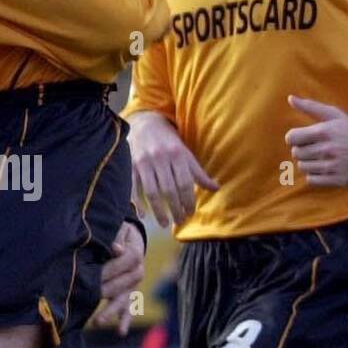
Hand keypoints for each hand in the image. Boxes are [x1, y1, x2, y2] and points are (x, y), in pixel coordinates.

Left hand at [92, 221, 145, 336]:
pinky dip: (125, 320)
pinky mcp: (129, 293)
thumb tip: (116, 248)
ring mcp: (132, 285)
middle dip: (106, 291)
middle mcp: (137, 271)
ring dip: (111, 311)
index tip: (92, 271)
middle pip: (124, 284)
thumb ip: (116, 236)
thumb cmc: (120, 233)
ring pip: (123, 299)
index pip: (126, 261)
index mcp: (135, 253)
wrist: (131, 238)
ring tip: (98, 322)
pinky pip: (129, 308)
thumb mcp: (119, 228)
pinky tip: (120, 332)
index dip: (112, 266)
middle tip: (90, 297)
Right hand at [129, 111, 217, 227]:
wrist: (144, 123)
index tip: (190, 213)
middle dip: (175, 208)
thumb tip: (216, 188)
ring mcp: (144, 162)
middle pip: (169, 190)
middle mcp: (161, 158)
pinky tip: (144, 215)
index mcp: (178, 154)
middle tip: (179, 221)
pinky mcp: (131, 165)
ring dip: (159, 210)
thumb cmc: (168, 141)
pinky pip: (135, 188)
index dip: (188, 200)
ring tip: (164, 223)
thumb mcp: (185, 153)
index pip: (185, 183)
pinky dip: (139, 203)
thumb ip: (198, 172)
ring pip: (152, 192)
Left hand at [285, 95, 347, 186]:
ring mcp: (333, 166)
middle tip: (314, 148)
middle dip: (302, 150)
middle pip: (296, 153)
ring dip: (308, 163)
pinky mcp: (338, 180)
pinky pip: (311, 180)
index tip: (302, 138)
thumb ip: (310, 106)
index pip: (291, 138)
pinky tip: (324, 168)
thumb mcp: (333, 114)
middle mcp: (328, 149)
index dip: (294, 138)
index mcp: (325, 132)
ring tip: (320, 157)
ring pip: (303, 167)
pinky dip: (314, 175)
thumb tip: (289, 98)